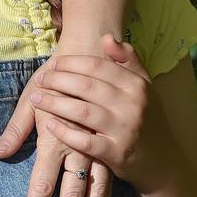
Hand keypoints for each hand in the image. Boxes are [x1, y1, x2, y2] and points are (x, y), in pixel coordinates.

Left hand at [0, 62, 112, 196]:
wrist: (95, 51)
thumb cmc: (58, 73)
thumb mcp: (33, 95)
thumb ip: (17, 128)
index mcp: (55, 136)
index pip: (43, 181)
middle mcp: (79, 145)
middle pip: (72, 192)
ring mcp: (99, 146)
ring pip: (96, 190)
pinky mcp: (114, 144)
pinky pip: (109, 176)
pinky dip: (104, 195)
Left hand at [30, 35, 162, 187]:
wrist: (161, 159)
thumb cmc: (142, 115)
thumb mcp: (141, 84)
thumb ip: (127, 59)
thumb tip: (107, 37)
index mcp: (136, 84)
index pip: (97, 66)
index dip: (71, 63)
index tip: (53, 63)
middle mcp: (132, 105)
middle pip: (86, 86)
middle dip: (57, 80)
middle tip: (40, 79)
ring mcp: (125, 130)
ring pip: (81, 111)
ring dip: (53, 103)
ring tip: (36, 98)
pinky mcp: (116, 153)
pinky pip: (84, 142)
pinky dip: (64, 132)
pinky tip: (49, 124)